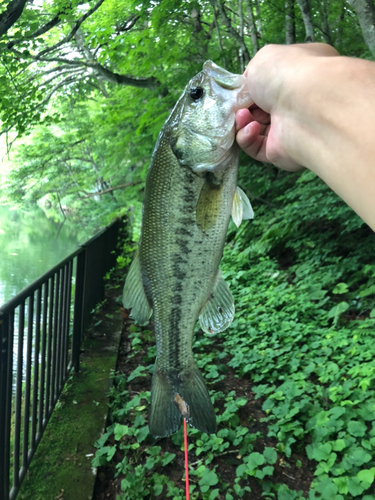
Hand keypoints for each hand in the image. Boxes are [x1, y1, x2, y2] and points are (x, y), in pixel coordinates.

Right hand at [236, 43, 338, 170]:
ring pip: (256, 128)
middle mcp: (298, 102)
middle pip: (261, 108)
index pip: (273, 83)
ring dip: (243, 122)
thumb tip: (248, 91)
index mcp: (301, 75)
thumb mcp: (263, 60)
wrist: (304, 106)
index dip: (252, 87)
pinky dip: (248, 138)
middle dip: (244, 106)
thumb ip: (252, 74)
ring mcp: (291, 128)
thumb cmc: (287, 74)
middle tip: (237, 106)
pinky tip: (252, 128)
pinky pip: (256, 147)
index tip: (239, 89)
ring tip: (243, 116)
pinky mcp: (281, 151)